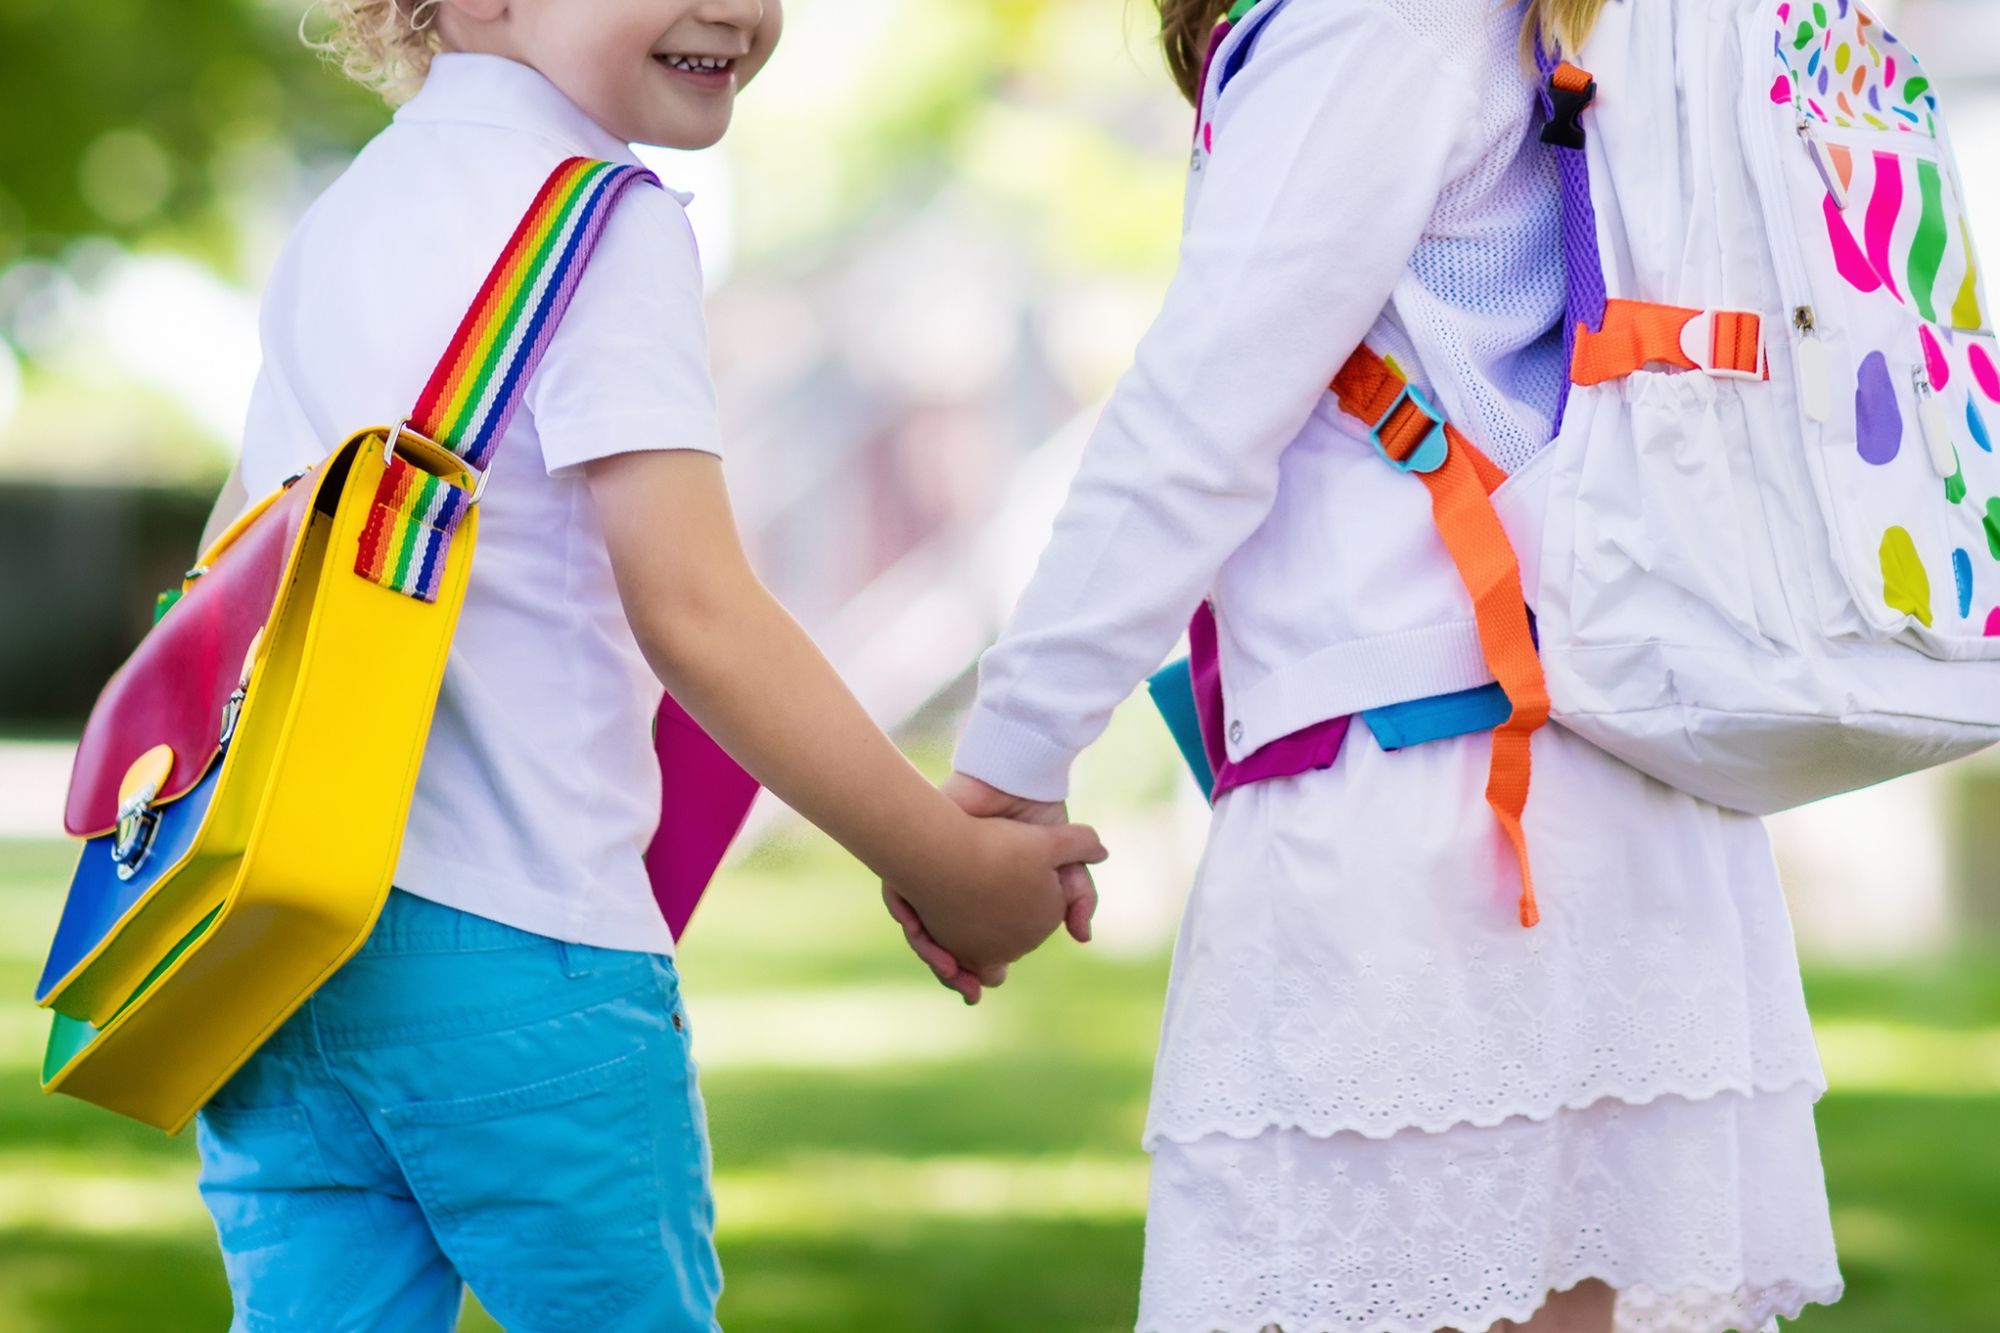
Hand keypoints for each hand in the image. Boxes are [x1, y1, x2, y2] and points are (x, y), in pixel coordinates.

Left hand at [883, 773, 1103, 1002]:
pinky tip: (921, 928)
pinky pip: (899, 896)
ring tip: (948, 967)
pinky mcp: (913, 857)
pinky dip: (909, 916)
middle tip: (966, 987)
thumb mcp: (1066, 865)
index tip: (982, 988)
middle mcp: (954, 895)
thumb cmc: (1038, 822)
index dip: (976, 973)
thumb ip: (1077, 899)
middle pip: (940, 946)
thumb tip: (1083, 938)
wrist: (1013, 781)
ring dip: (930, 951)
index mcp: (987, 904)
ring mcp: (931, 879)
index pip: (974, 950)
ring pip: (918, 928)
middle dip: (950, 970)